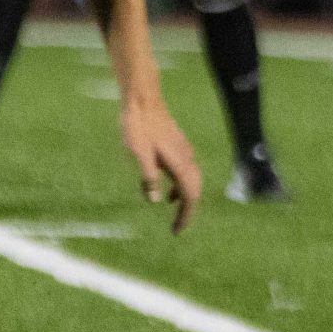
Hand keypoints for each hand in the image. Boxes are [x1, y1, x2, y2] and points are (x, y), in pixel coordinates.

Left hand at [120, 96, 201, 233]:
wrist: (142, 99)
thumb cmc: (138, 126)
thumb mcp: (138, 154)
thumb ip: (147, 178)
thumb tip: (155, 200)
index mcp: (180, 163)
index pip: (190, 197)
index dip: (185, 216)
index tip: (176, 231)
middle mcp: (187, 159)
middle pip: (194, 192)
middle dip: (187, 211)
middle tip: (176, 228)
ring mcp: (183, 152)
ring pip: (190, 182)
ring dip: (184, 199)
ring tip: (173, 214)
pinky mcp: (177, 146)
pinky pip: (184, 173)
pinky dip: (179, 186)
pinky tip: (167, 191)